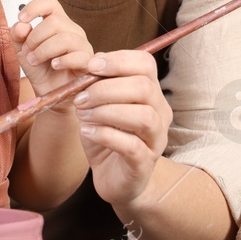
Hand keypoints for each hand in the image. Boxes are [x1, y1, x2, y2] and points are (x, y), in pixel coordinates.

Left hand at [11, 0, 93, 93]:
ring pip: (65, 38)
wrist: (51, 95)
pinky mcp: (89, 62)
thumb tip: (21, 25)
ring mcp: (82, 45)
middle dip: (35, 38)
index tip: (21, 19)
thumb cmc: (41, 71)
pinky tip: (54, 66)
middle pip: (55, 21)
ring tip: (35, 61)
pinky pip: (78, 56)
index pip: (50, 3)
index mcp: (57, 23)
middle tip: (28, 52)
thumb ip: (18, 36)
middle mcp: (72, 30)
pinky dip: (62, 61)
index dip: (34, 7)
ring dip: (44, 50)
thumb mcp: (23, 52)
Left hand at [73, 50, 170, 209]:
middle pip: (144, 88)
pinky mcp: (145, 163)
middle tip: (80, 98)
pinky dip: (105, 135)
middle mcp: (160, 113)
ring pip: (143, 116)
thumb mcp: (99, 107)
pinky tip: (88, 132)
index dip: (118, 60)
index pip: (146, 65)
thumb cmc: (108, 138)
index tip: (91, 66)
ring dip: (106, 111)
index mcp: (151, 93)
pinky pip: (132, 145)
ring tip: (83, 115)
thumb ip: (97, 85)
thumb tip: (90, 62)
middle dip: (106, 88)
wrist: (114, 179)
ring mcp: (156, 139)